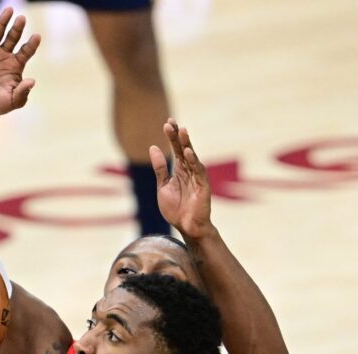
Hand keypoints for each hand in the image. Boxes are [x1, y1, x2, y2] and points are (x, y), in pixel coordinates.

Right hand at [0, 9, 39, 119]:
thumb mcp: (14, 101)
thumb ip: (23, 91)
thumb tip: (33, 81)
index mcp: (16, 65)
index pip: (26, 51)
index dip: (31, 44)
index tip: (37, 36)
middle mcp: (4, 55)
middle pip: (13, 38)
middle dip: (17, 28)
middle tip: (23, 18)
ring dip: (3, 22)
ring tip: (9, 11)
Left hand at [149, 119, 213, 239]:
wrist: (187, 228)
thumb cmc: (176, 209)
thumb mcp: (163, 186)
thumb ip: (160, 168)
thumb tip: (153, 147)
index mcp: (180, 171)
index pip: (176, 150)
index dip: (172, 137)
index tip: (167, 123)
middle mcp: (190, 172)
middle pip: (184, 150)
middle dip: (178, 136)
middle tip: (172, 122)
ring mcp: (197, 178)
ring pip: (192, 158)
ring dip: (187, 144)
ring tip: (182, 131)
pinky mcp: (204, 187)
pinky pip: (199, 172)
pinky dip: (194, 162)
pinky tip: (188, 152)